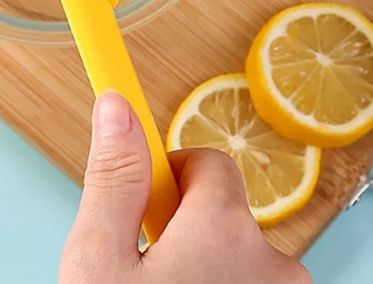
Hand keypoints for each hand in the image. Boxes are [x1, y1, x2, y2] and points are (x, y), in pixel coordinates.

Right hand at [60, 91, 311, 283]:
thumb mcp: (98, 261)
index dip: (166, 175)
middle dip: (183, 226)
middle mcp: (274, 261)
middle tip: (142, 266)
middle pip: (223, 210)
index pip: (205, 162)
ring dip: (206, 265)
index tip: (146, 191)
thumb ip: (113, 180)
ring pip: (239, 254)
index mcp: (225, 229)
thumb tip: (116, 105)